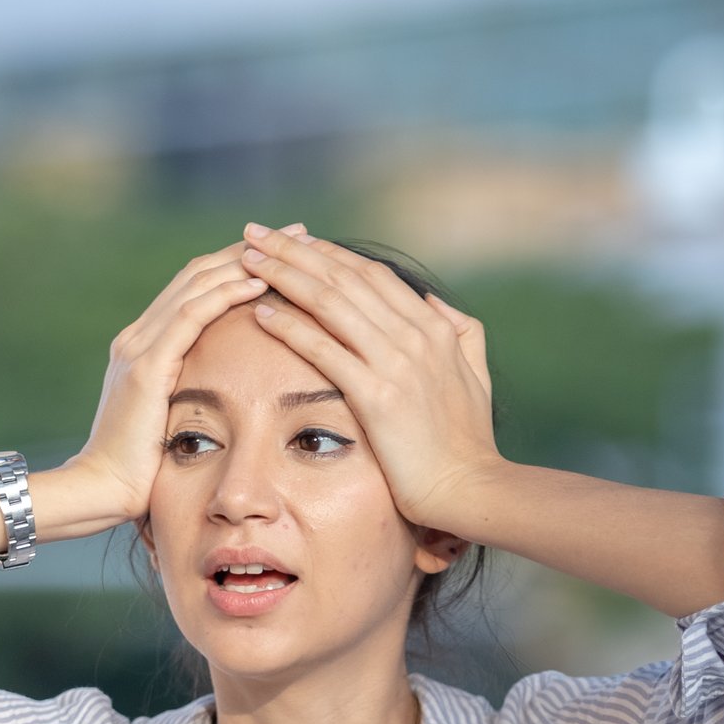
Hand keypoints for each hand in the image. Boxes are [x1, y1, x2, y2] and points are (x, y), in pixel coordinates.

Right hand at [60, 228, 301, 524]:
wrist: (98, 492)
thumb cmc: (140, 470)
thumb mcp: (171, 423)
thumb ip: (191, 399)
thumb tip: (230, 398)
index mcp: (146, 346)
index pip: (198, 288)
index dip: (241, 264)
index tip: (288, 253)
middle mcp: (140, 336)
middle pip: (201, 273)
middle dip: (254, 250)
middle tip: (301, 231)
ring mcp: (139, 347)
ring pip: (197, 284)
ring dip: (246, 261)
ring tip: (292, 246)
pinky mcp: (145, 367)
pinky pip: (189, 317)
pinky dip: (224, 295)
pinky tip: (258, 282)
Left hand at [234, 222, 501, 530]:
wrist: (471, 489)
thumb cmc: (468, 442)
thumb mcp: (475, 375)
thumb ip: (463, 331)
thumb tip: (435, 303)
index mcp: (436, 327)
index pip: (372, 275)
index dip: (330, 253)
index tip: (295, 241)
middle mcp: (416, 335)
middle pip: (344, 277)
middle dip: (294, 251)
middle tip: (255, 234)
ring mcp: (396, 363)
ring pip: (329, 302)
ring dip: (283, 275)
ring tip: (247, 261)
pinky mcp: (377, 396)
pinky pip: (324, 349)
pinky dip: (291, 326)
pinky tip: (261, 312)